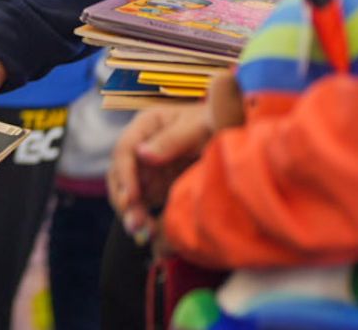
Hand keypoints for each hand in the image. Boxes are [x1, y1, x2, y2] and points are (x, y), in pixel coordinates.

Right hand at [108, 104, 213, 242]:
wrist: (237, 134)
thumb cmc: (218, 124)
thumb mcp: (199, 127)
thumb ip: (172, 139)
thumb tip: (142, 154)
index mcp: (147, 125)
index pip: (125, 150)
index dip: (125, 174)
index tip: (132, 197)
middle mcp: (142, 146)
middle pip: (120, 173)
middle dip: (124, 199)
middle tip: (134, 222)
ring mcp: (147, 167)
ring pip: (127, 191)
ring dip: (131, 212)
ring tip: (141, 232)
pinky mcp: (156, 185)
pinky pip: (142, 204)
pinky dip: (144, 218)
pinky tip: (152, 233)